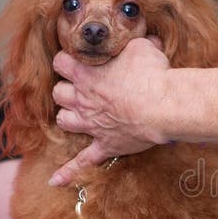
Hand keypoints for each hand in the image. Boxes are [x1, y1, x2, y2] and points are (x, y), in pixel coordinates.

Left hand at [49, 37, 169, 186]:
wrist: (163, 106)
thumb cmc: (152, 74)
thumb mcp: (143, 48)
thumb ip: (137, 43)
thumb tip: (146, 38)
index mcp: (87, 73)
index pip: (61, 62)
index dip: (67, 60)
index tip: (77, 60)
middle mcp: (82, 99)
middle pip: (58, 93)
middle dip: (67, 90)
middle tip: (82, 88)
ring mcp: (92, 124)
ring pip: (65, 121)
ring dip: (69, 117)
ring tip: (78, 116)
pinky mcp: (105, 145)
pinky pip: (82, 161)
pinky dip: (68, 171)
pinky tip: (54, 180)